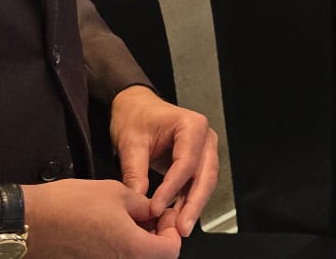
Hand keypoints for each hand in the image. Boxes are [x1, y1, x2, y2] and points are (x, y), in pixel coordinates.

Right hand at [20, 178, 182, 258]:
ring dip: (136, 242)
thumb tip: (153, 210)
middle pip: (152, 258)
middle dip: (155, 237)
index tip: (164, 214)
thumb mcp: (116, 192)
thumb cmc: (68, 205)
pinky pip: (111, 258)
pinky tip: (110, 228)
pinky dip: (118, 246)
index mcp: (132, 249)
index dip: (171, 230)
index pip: (170, 251)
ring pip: (131, 258)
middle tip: (148, 216)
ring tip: (127, 219)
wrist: (27, 221)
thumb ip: (143, 205)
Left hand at [109, 85, 218, 234]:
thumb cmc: (136, 116)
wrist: (136, 107)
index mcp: (191, 125)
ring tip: (181, 227)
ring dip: (193, 205)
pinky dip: (188, 201)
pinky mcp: (198, 161)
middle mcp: (204, 137)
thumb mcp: (130, 142)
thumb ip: (135, 172)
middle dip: (193, 203)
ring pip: (205, 182)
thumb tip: (138, 201)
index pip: (185, 162)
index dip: (172, 188)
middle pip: (205, 175)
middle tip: (181, 227)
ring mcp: (204, 149)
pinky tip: (178, 217)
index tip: (155, 208)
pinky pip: (196, 183)